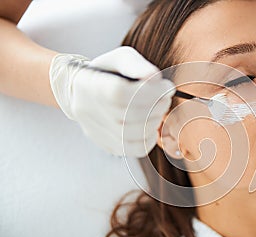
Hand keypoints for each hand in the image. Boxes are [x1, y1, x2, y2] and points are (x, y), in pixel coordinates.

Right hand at [49, 46, 174, 156]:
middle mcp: (91, 111)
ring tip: (159, 109)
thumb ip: (136, 65)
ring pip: (133, 134)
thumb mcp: (119, 58)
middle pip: (130, 115)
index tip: (166, 86)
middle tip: (166, 97)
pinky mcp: (107, 145)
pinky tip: (152, 126)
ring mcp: (98, 131)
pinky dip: (149, 139)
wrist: (80, 92)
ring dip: (155, 121)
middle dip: (157, 106)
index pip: (121, 93)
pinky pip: (134, 150)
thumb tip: (155, 78)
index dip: (149, 92)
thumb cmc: (107, 73)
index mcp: (91, 85)